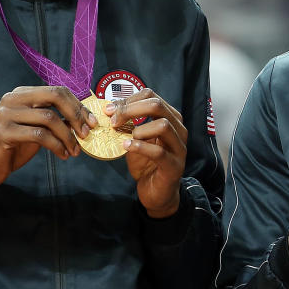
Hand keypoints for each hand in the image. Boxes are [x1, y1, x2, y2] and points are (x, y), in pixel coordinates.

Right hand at [0, 86, 96, 197]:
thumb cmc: (14, 147)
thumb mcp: (38, 130)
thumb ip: (56, 120)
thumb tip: (85, 119)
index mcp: (23, 93)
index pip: (57, 90)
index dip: (78, 106)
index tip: (92, 122)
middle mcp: (13, 98)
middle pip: (55, 96)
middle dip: (76, 114)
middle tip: (86, 134)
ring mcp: (6, 113)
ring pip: (49, 118)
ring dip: (68, 137)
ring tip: (75, 151)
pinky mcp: (4, 131)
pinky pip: (40, 135)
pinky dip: (56, 146)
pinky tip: (62, 155)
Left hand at [105, 88, 187, 218]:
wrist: (156, 192)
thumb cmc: (146, 163)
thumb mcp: (135, 139)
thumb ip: (127, 124)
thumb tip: (109, 108)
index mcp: (170, 118)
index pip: (151, 96)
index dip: (128, 99)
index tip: (110, 109)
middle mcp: (178, 129)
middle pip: (157, 105)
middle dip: (130, 109)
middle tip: (113, 120)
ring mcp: (179, 147)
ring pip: (163, 125)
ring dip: (138, 129)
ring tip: (125, 138)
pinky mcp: (174, 165)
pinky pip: (158, 152)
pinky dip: (140, 147)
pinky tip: (126, 147)